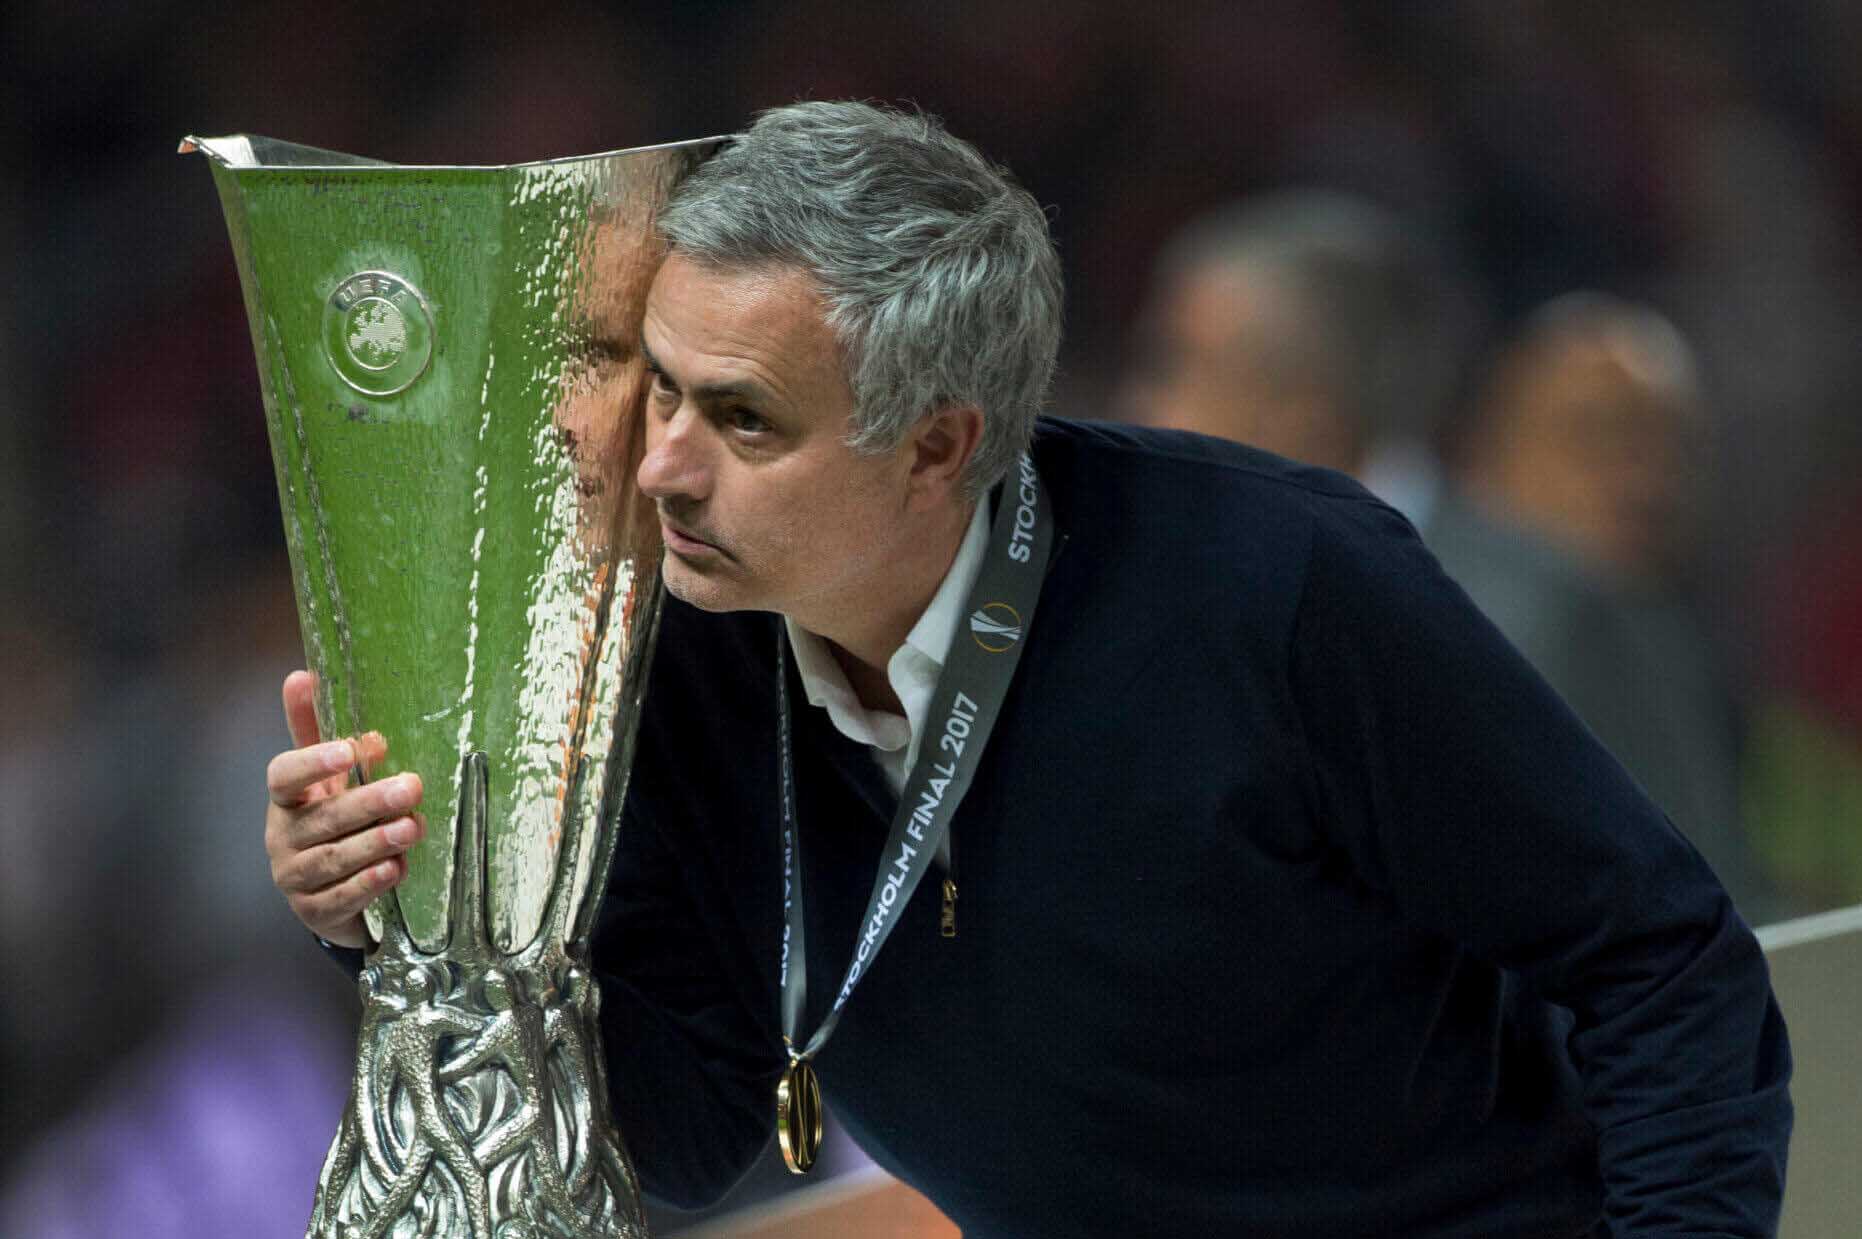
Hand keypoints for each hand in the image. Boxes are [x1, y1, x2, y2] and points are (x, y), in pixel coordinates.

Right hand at [265, 670, 424, 948]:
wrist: (327, 891)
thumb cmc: (330, 818)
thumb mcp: (327, 777)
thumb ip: (319, 732)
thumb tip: (303, 675)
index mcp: (286, 799)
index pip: (284, 777)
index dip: (313, 763)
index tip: (350, 749)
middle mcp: (283, 838)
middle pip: (324, 819)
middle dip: (369, 803)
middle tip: (411, 788)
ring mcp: (295, 878)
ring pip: (335, 859)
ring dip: (376, 843)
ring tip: (413, 827)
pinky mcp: (315, 911)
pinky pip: (343, 897)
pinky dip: (370, 883)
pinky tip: (397, 868)